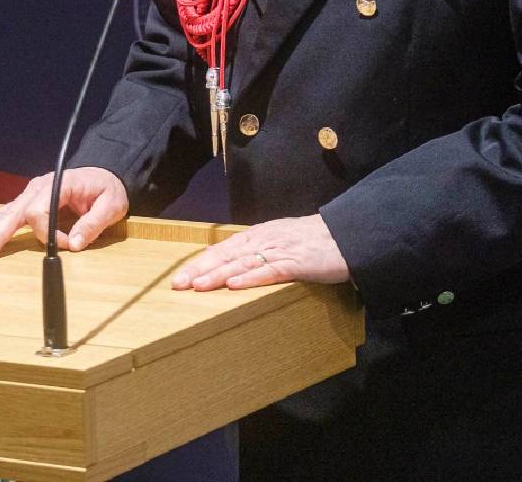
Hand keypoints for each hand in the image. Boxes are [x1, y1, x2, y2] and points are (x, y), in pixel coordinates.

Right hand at [0, 167, 129, 258]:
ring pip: (5, 213)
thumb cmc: (108, 188)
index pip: (39, 210)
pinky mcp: (30, 201)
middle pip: (13, 212)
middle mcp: (39, 187)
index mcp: (58, 184)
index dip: (48, 233)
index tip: (67, 244)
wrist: (105, 172)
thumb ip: (93, 224)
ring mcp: (32, 193)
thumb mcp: (111, 206)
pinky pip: (9, 214)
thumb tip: (75, 245)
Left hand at [171, 215, 349, 290]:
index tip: (179, 277)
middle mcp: (262, 240)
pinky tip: (234, 284)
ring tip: (198, 286)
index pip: (221, 250)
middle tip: (177, 284)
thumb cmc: (310, 242)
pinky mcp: (296, 263)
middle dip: (199, 270)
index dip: (199, 263)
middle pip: (225, 255)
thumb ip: (256, 253)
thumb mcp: (277, 243)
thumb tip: (232, 267)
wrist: (344, 235)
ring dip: (218, 275)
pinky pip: (270, 271)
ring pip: (242, 263)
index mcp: (256, 236)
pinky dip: (251, 278)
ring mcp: (278, 250)